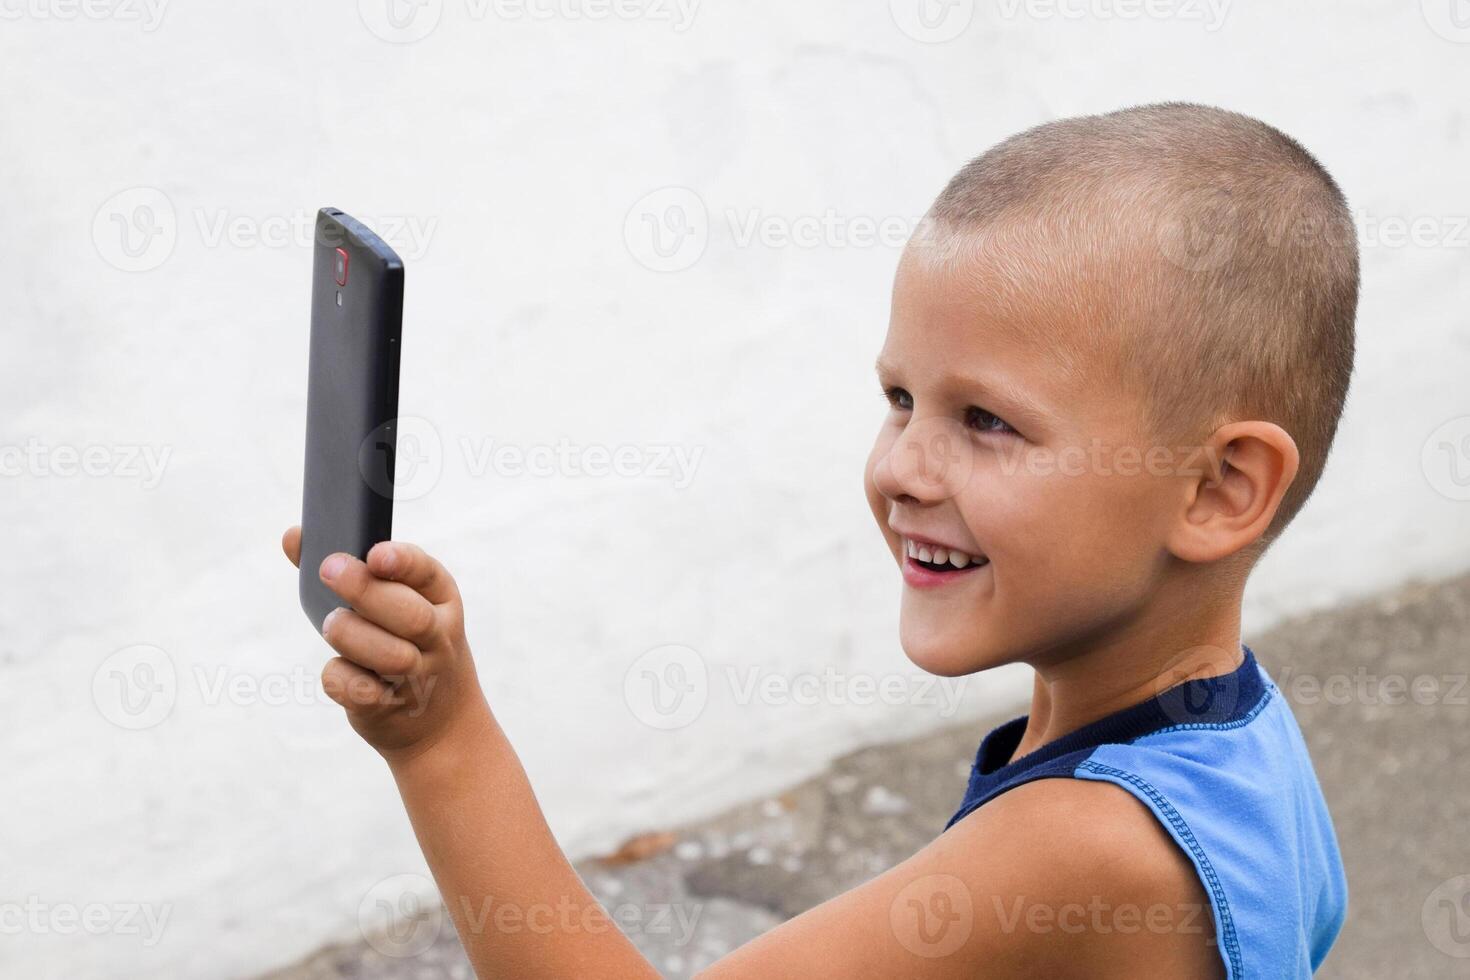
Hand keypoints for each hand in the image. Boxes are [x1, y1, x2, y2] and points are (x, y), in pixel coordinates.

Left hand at [283, 526, 487, 761]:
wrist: (441, 720)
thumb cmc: (402, 643)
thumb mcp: (396, 604)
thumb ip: (349, 570)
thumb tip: (292, 536)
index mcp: (440, 600)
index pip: (428, 574)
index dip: (402, 562)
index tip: (374, 554)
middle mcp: (437, 637)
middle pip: (409, 615)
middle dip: (366, 591)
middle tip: (329, 570)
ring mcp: (419, 675)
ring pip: (390, 656)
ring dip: (352, 636)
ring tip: (332, 625)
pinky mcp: (390, 708)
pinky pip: (360, 691)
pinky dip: (339, 677)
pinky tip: (340, 670)